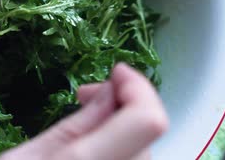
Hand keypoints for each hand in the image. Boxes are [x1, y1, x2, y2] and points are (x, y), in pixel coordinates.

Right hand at [0, 63, 168, 159]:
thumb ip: (77, 125)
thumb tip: (111, 90)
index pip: (148, 122)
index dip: (139, 89)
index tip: (115, 72)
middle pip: (147, 138)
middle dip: (122, 108)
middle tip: (84, 97)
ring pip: (146, 157)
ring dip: (123, 132)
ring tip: (84, 132)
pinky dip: (122, 153)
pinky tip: (92, 154)